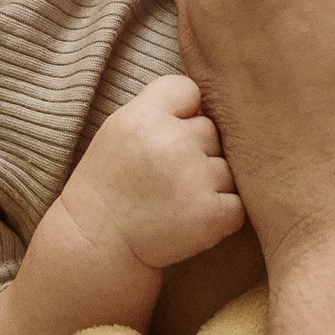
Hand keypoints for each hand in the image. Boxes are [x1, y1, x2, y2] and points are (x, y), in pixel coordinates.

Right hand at [60, 73, 246, 270]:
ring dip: (210, 184)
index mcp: (143, 118)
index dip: (183, 110)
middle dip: (196, 151)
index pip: (187, 89)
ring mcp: (194, 179)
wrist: (97, 244)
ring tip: (174, 200)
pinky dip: (221, 215)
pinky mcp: (211, 215)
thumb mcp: (119, 131)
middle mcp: (171, 143)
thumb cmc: (111, 185)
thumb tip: (204, 97)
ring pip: (227, 168)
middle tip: (165, 177)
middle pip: (211, 130)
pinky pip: (237, 204)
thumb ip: (159, 109)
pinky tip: (189, 219)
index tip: (168, 133)